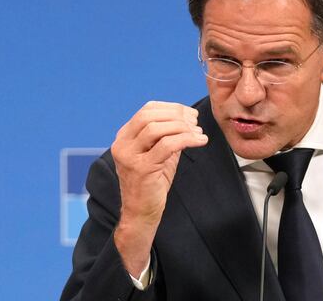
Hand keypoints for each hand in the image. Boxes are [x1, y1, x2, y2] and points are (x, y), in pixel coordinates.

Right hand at [112, 101, 207, 276]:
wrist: (141, 214)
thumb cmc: (152, 183)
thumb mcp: (159, 154)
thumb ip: (168, 135)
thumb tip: (189, 118)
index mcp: (124, 137)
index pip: (147, 110)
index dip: (172, 108)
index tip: (191, 114)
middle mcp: (122, 144)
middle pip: (150, 115)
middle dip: (177, 115)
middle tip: (196, 122)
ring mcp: (129, 156)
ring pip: (157, 128)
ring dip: (183, 127)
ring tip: (199, 132)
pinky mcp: (141, 168)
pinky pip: (167, 145)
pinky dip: (187, 139)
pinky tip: (201, 141)